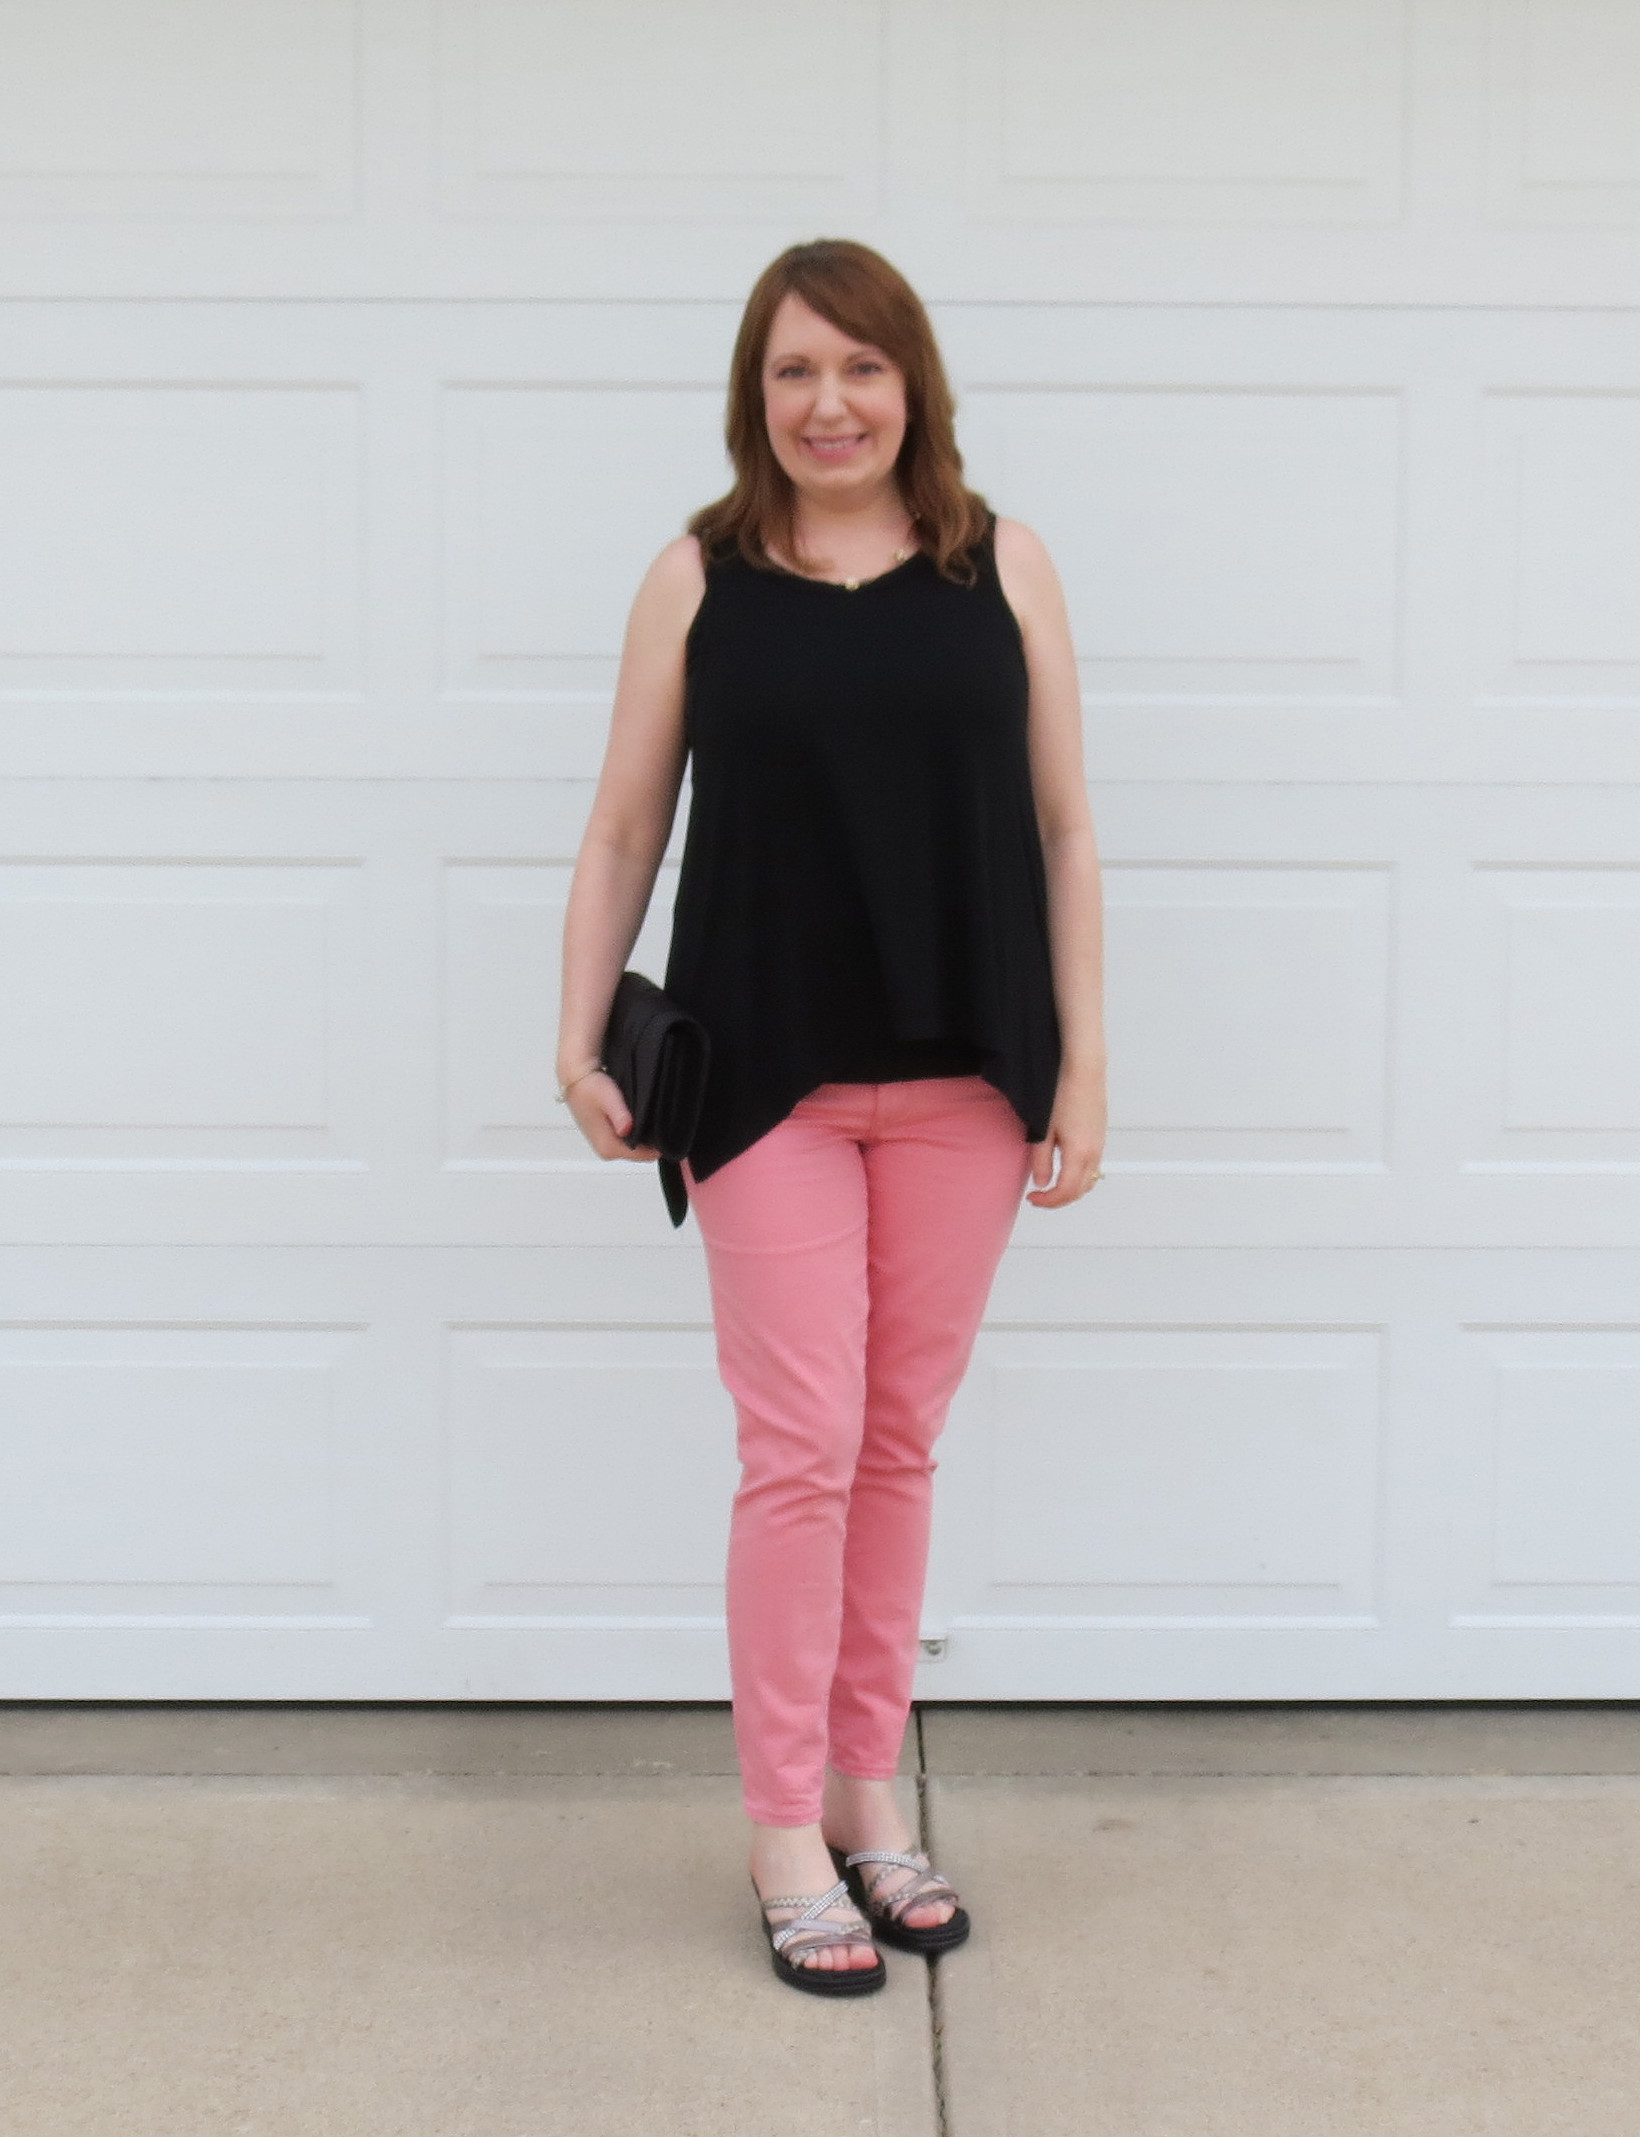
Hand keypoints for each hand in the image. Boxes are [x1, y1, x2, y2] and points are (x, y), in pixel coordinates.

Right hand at [564, 1070, 661, 1162]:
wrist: (575, 1078)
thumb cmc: (589, 1085)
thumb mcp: (607, 1097)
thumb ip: (619, 1114)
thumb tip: (626, 1129)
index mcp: (608, 1147)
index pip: (644, 1156)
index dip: (659, 1145)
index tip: (669, 1132)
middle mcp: (607, 1151)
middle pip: (641, 1153)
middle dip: (652, 1141)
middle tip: (661, 1120)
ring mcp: (606, 1145)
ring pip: (636, 1147)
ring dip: (644, 1136)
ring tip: (650, 1116)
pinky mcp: (607, 1138)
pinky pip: (630, 1140)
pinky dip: (637, 1131)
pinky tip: (639, 1117)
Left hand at [1025, 1068, 1106, 1209]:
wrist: (1083, 1069)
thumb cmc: (1063, 1093)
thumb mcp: (1043, 1129)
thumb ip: (1041, 1159)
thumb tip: (1042, 1182)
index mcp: (1079, 1154)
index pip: (1066, 1191)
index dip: (1048, 1201)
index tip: (1032, 1198)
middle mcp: (1094, 1153)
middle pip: (1080, 1191)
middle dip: (1059, 1199)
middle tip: (1040, 1197)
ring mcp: (1100, 1144)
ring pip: (1089, 1180)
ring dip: (1071, 1189)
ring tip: (1051, 1185)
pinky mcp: (1100, 1136)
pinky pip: (1093, 1167)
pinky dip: (1080, 1177)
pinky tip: (1065, 1169)